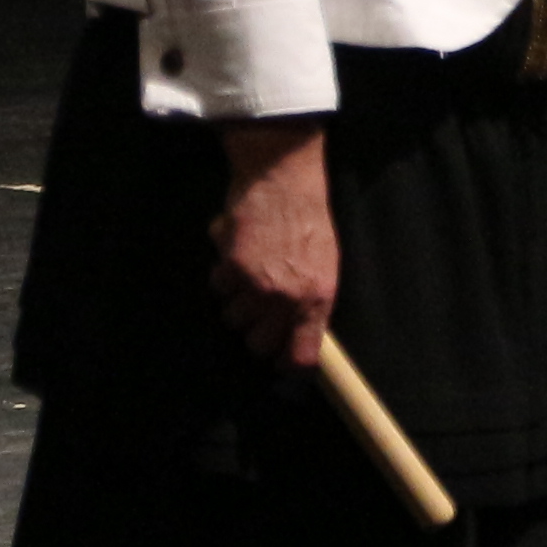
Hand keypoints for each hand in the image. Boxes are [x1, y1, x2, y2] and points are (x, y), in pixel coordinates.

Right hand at [208, 120, 336, 368]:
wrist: (284, 183)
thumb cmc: (311, 222)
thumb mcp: (327, 265)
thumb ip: (313, 301)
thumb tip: (301, 332)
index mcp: (317, 298)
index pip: (300, 354)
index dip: (288, 363)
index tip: (282, 361)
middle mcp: (285, 298)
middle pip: (256, 344)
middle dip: (256, 333)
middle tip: (259, 315)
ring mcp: (255, 285)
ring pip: (232, 317)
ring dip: (238, 301)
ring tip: (251, 275)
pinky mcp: (229, 267)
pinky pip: (218, 286)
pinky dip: (224, 273)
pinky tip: (238, 253)